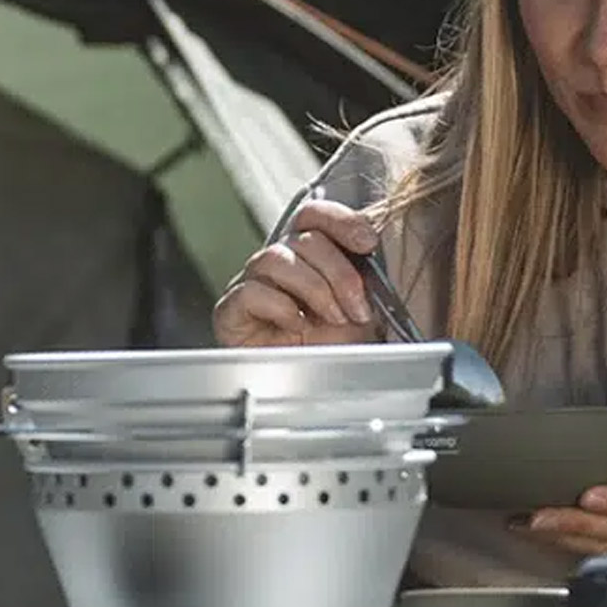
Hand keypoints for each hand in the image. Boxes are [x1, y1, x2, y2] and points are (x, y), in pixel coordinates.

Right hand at [214, 197, 388, 347]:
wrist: (312, 391)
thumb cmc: (335, 350)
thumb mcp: (363, 306)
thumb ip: (366, 273)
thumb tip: (375, 246)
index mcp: (308, 256)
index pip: (314, 216)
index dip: (341, 220)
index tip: (367, 243)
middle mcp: (278, 264)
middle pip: (303, 238)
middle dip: (339, 272)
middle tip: (357, 307)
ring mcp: (252, 285)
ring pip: (277, 259)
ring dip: (314, 289)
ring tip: (333, 319)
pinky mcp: (231, 311)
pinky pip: (251, 292)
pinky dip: (280, 307)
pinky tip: (297, 327)